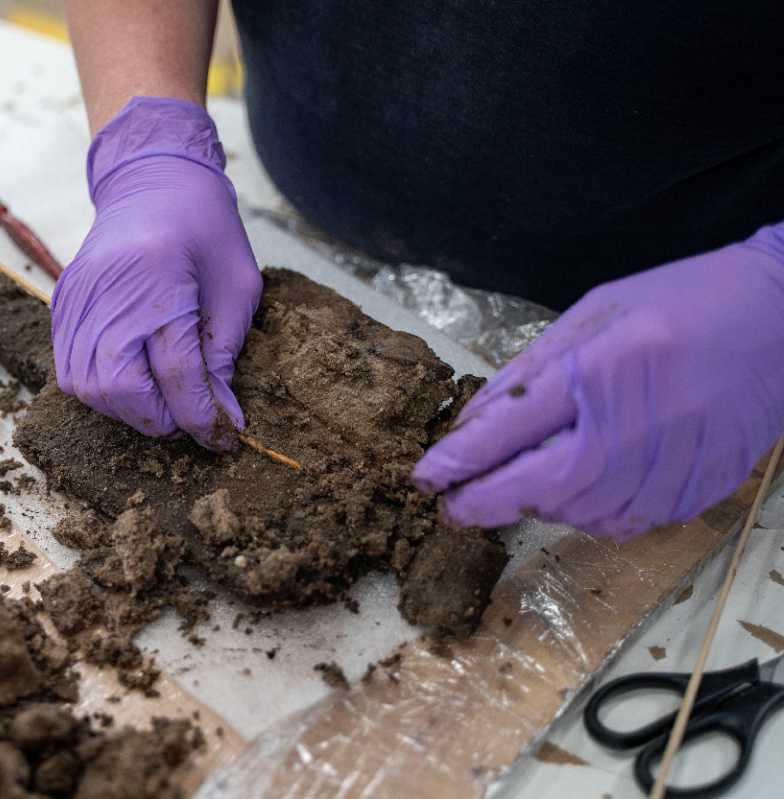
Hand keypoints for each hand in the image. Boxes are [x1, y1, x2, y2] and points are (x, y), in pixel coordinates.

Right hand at [52, 96, 261, 448]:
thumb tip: (218, 416)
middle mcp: (108, 290)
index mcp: (159, 278)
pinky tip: (133, 381)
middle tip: (191, 418)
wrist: (152, 178)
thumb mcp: (236, 288)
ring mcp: (76, 297)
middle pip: (122, 389)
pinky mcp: (62, 303)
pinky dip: (101, 389)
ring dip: (129, 410)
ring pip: (89, 388)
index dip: (203, 416)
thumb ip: (224, 354)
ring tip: (163, 402)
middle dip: (161, 419)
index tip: (225, 438)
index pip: (177, 373)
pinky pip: (69, 369)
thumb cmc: (204, 228)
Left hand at [413, 224, 783, 539]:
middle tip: (453, 506)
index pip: (511, 428)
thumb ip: (529, 372)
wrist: (780, 318)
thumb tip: (471, 425)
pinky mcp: (697, 491)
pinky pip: (624, 521)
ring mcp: (673, 464)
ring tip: (522, 486)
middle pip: (540, 486)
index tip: (425, 478)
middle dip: (485, 502)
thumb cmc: (677, 304)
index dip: (459, 460)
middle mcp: (637, 423)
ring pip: (579, 513)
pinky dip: (589, 512)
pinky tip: (581, 488)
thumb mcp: (592, 316)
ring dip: (537, 506)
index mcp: (604, 368)